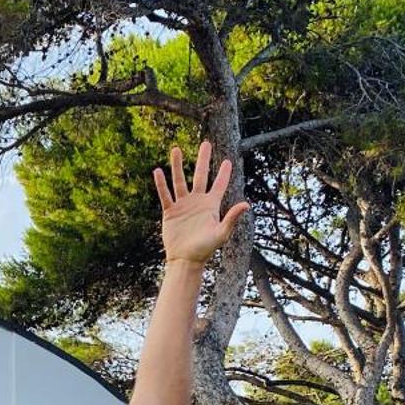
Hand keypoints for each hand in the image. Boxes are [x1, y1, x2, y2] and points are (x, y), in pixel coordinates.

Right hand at [153, 141, 248, 266]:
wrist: (185, 260)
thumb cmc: (205, 249)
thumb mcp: (221, 233)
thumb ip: (232, 218)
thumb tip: (246, 204)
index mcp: (211, 206)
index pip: (219, 185)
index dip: (223, 173)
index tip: (227, 160)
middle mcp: (197, 202)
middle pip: (200, 175)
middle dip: (202, 160)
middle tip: (205, 143)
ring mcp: (183, 205)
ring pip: (179, 181)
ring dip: (177, 165)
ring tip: (175, 149)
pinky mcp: (170, 212)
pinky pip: (165, 195)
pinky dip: (161, 184)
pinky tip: (158, 171)